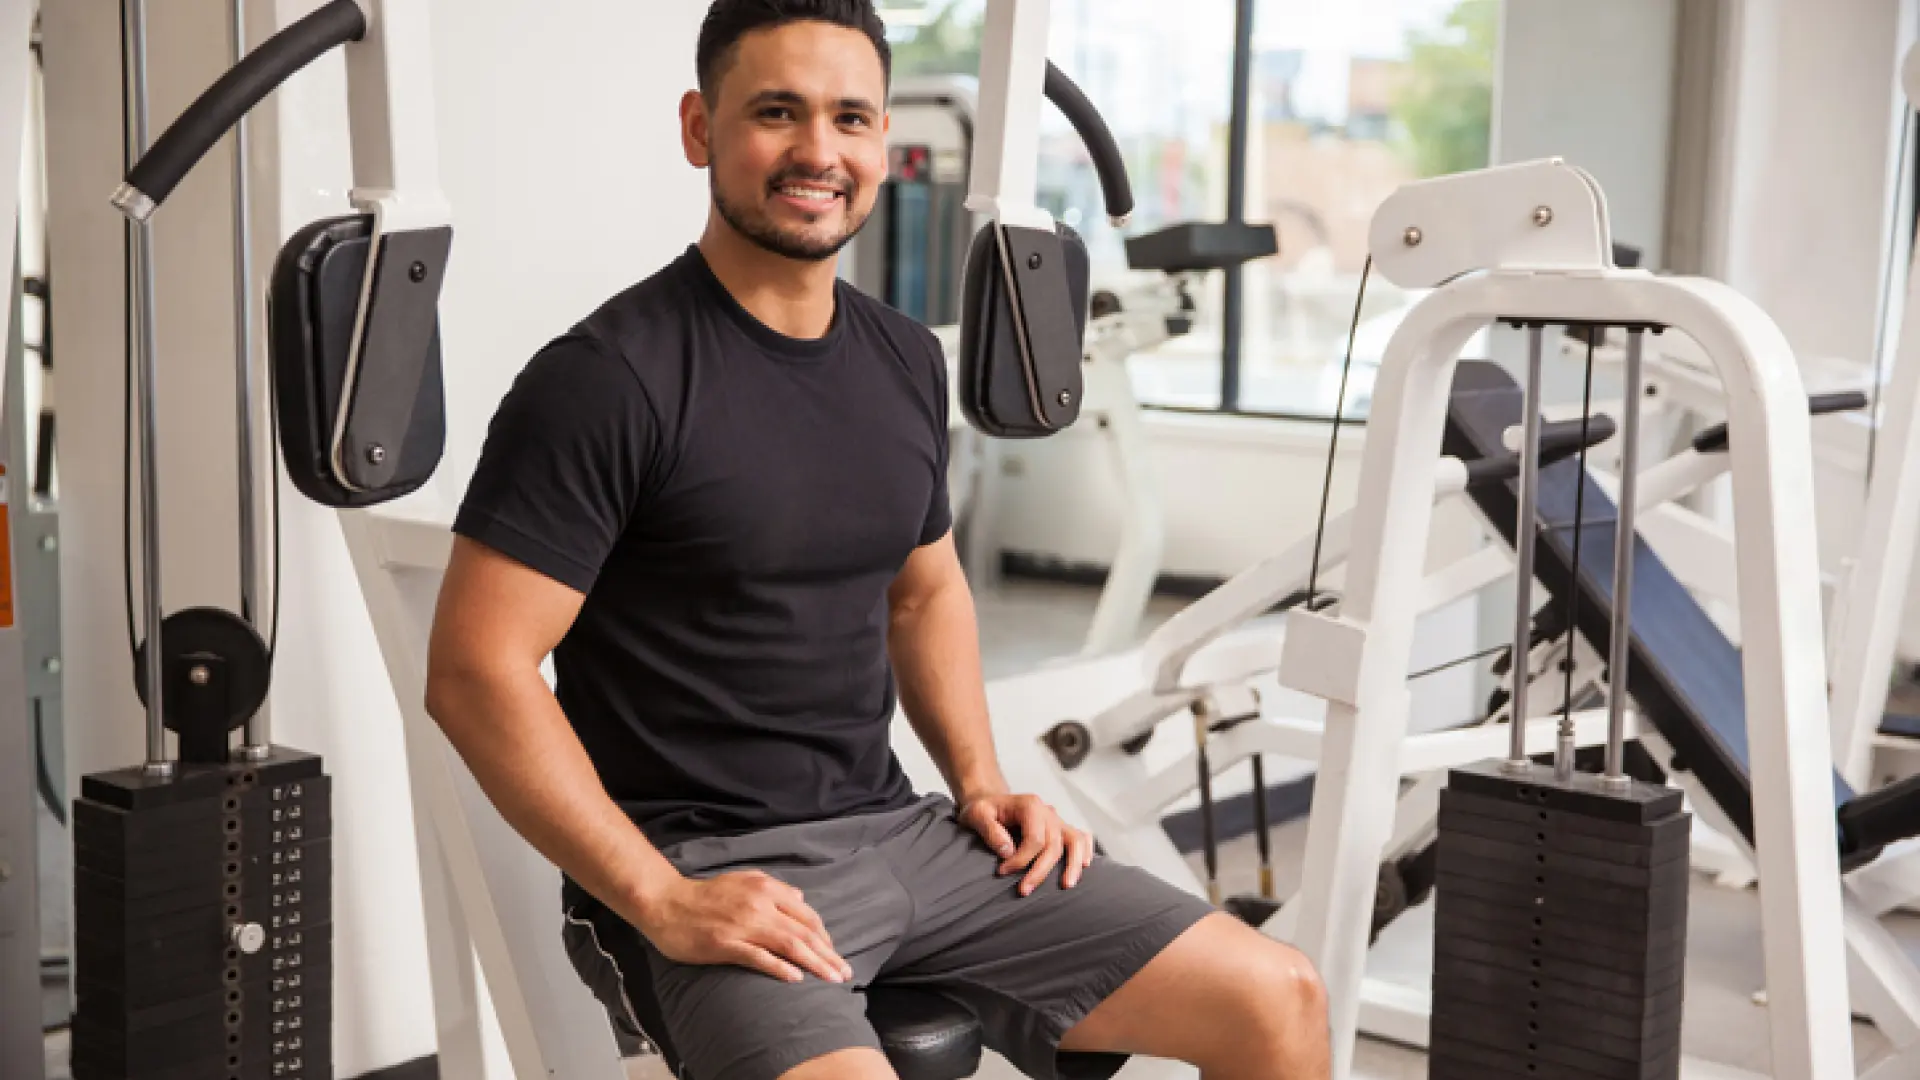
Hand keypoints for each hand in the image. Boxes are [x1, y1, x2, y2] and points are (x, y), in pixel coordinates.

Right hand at [635, 872, 854, 984]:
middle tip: (844, 973)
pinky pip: (759, 957)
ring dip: (814, 963)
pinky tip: (796, 979)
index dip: (824, 937)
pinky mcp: (726, 944)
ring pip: (789, 945)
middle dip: (828, 954)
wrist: (666, 903)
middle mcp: (760, 905)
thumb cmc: (705, 894)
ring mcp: (743, 925)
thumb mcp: (744, 880)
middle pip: (804, 932)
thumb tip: (800, 898)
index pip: (806, 915)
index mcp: (766, 889)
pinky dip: (780, 967)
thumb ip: (774, 888)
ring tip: (831, 979)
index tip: (834, 954)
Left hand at [958, 793, 1094, 895]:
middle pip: (1054, 845)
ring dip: (1073, 864)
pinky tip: (1086, 865)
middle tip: (1023, 891)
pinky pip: (1080, 837)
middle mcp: (1047, 812)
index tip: (1002, 871)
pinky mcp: (1059, 828)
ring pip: (1074, 841)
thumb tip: (1008, 851)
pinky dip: (1086, 850)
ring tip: (1067, 885)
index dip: (1021, 859)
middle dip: (1040, 872)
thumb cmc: (983, 810)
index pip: (1035, 838)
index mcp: (1029, 806)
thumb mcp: (976, 814)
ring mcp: (1056, 820)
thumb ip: (990, 830)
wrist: (990, 802)